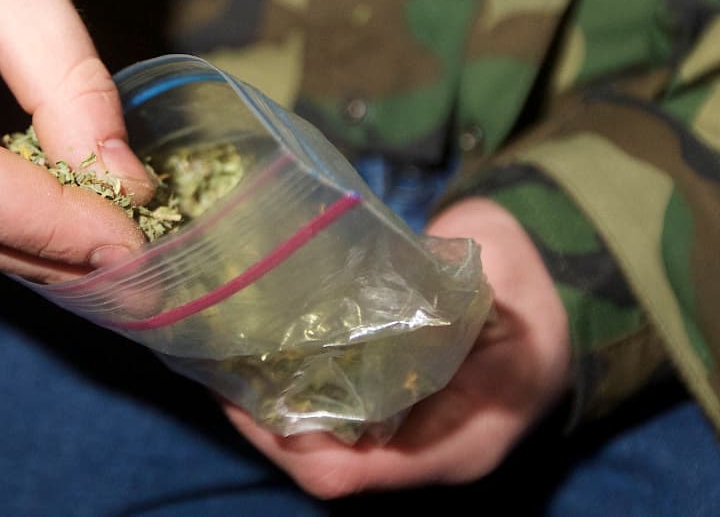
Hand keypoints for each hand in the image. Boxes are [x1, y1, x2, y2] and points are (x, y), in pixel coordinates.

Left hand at [225, 197, 571, 497]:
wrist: (545, 300)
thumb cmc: (531, 302)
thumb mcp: (510, 303)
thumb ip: (460, 307)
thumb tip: (397, 292)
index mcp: (455, 443)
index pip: (348, 473)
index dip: (287, 444)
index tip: (244, 399)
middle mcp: (418, 448)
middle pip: (320, 463)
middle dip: (262, 424)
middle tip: (219, 372)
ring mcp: (400, 428)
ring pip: (318, 442)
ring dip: (267, 408)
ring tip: (225, 361)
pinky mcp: (387, 403)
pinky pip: (328, 414)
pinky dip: (288, 389)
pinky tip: (256, 351)